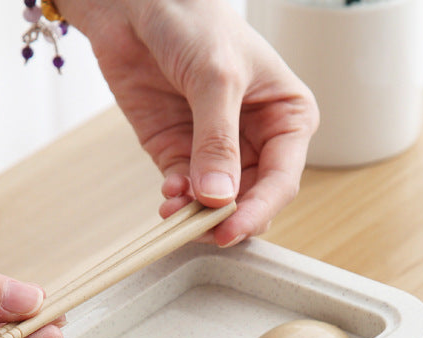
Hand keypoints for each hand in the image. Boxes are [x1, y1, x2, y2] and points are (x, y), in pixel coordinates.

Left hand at [61, 0, 317, 245]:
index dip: (258, 210)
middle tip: (202, 228)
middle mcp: (256, 140)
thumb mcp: (216, 77)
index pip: (282, 180)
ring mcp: (216, 152)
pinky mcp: (179, 156)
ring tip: (176, 211)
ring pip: (217, 205)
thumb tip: (218, 198)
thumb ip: (217, 140)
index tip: (231, 230)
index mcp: (286, 118)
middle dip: (227, 219)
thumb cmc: (193, 20)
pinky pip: (184, 194)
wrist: (136, 5)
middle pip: (251, 201)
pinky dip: (176, 202)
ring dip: (197, 216)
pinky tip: (168, 197)